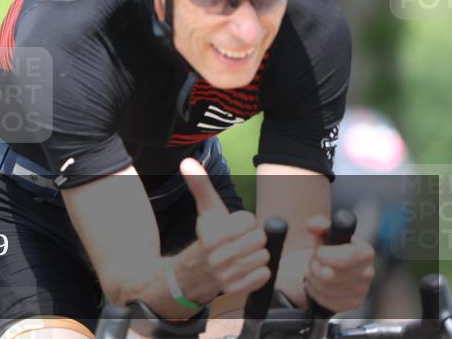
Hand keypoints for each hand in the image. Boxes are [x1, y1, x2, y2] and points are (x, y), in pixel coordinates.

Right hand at [181, 158, 269, 297]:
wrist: (196, 272)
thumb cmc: (208, 236)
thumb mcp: (206, 211)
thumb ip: (200, 186)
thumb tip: (187, 161)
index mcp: (210, 236)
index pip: (247, 220)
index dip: (244, 221)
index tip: (234, 226)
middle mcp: (216, 257)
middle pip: (258, 238)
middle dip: (253, 237)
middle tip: (241, 240)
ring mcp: (226, 276)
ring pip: (263, 257)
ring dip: (257, 254)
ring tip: (243, 253)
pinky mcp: (236, 290)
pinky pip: (264, 275)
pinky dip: (260, 271)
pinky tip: (247, 267)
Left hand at [303, 215, 375, 311]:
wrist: (333, 270)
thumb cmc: (330, 249)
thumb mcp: (324, 234)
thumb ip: (319, 225)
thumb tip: (313, 225)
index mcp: (365, 252)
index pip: (342, 259)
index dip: (323, 255)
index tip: (318, 251)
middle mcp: (368, 272)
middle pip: (329, 275)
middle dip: (315, 266)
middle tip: (316, 261)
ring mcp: (362, 290)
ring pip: (325, 288)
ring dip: (313, 278)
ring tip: (317, 270)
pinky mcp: (353, 303)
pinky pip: (325, 299)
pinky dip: (315, 291)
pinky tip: (320, 283)